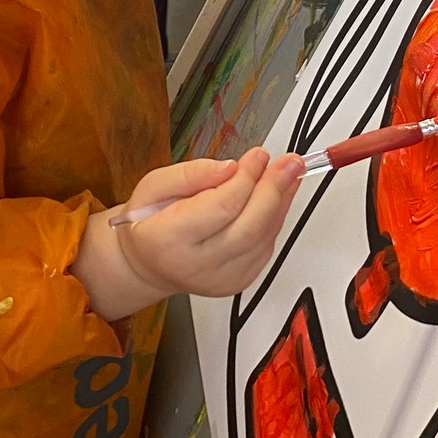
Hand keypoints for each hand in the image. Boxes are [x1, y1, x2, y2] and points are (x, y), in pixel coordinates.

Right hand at [70, 150, 305, 321]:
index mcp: (169, 240)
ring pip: (263, 238)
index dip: (246, 178)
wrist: (147, 263)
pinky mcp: (237, 282)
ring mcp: (220, 279)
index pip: (221, 207)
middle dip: (274, 190)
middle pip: (250, 226)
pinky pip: (266, 247)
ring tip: (289, 173)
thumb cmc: (147, 221)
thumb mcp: (154, 185)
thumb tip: (232, 168)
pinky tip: (277, 196)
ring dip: (281, 202)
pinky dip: (275, 219)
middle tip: (290, 162)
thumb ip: (192, 174)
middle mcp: (196, 266)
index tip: (259, 155)